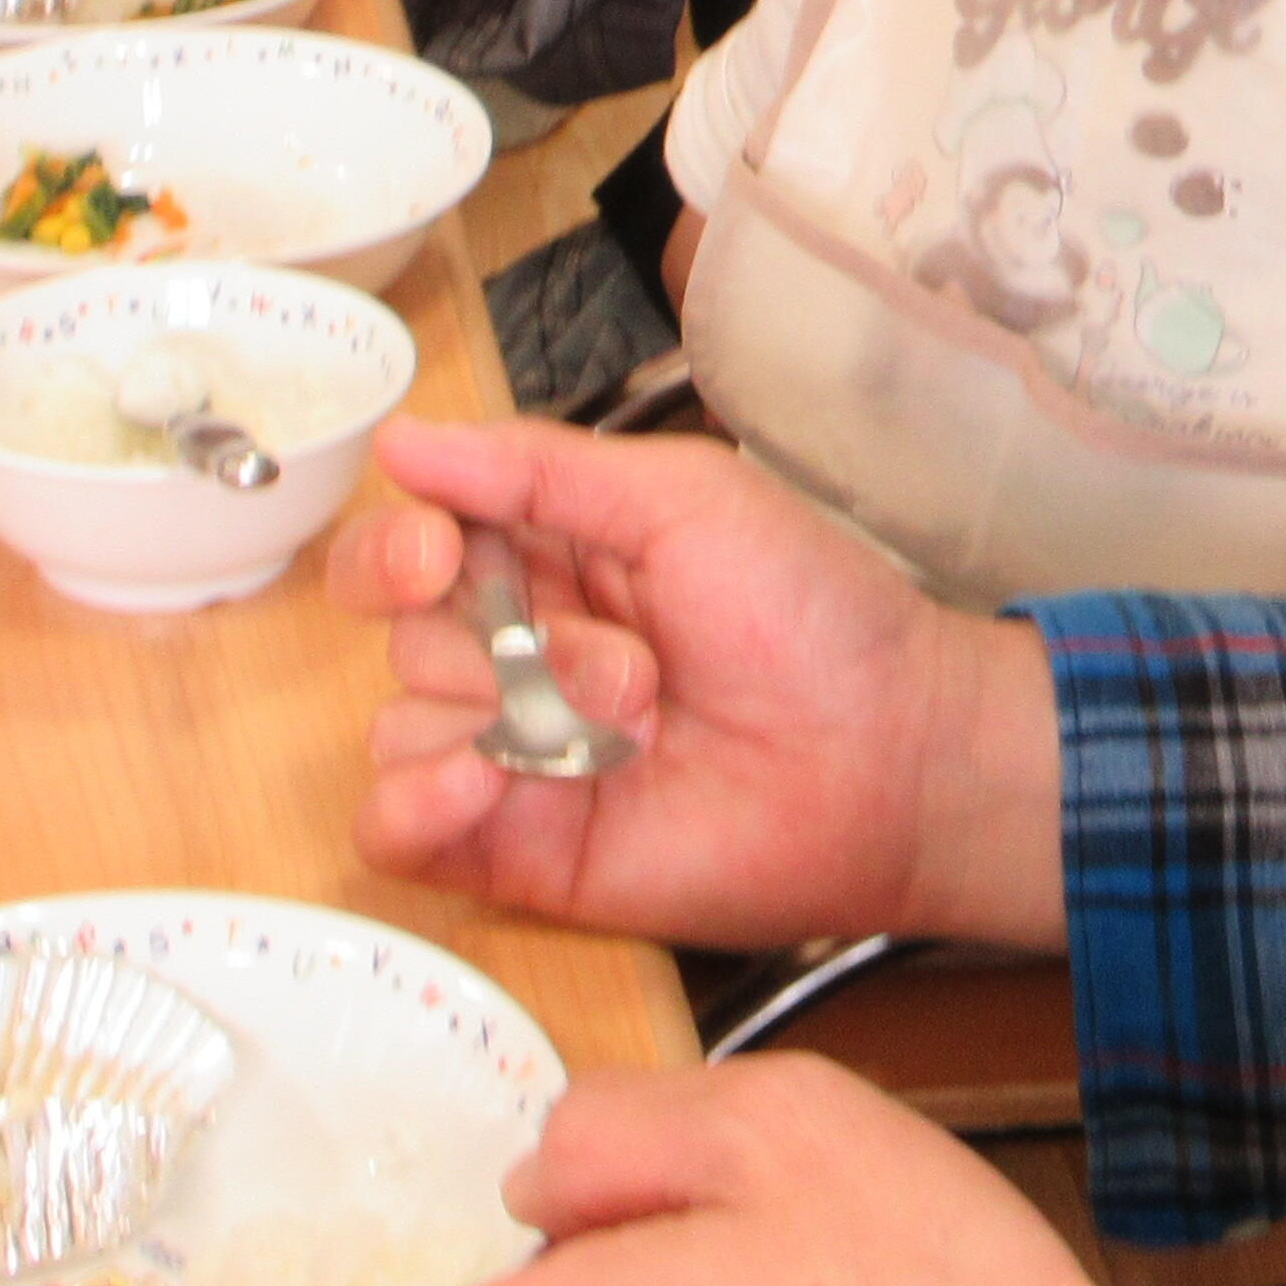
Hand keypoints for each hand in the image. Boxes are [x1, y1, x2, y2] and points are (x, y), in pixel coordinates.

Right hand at [331, 416, 1059, 955]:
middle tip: (622, 661)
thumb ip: (535, 467)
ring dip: (501, 715)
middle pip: (400, 636)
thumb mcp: (679, 498)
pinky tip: (485, 780)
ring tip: (630, 726)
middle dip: (494, 637)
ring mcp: (514, 756)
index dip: (396, 548)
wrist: (888, 755)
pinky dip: (417, 801)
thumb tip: (402, 438)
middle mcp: (518, 656)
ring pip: (399, 725)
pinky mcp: (518, 847)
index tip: (436, 554)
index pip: (410, 545)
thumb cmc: (810, 613)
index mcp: (547, 559)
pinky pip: (398, 829)